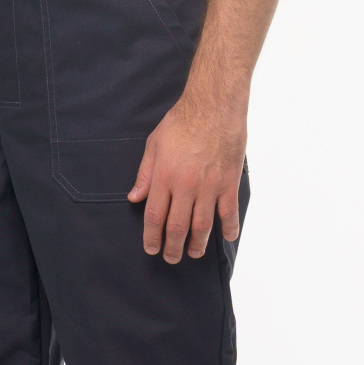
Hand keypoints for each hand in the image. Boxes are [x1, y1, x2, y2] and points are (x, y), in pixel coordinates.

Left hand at [128, 87, 246, 263]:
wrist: (214, 106)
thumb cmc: (181, 121)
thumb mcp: (154, 144)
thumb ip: (145, 174)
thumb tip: (134, 198)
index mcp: (164, 176)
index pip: (154, 216)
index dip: (152, 237)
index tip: (151, 248)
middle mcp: (185, 186)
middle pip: (177, 226)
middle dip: (172, 247)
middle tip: (171, 258)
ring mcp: (209, 186)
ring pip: (202, 225)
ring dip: (197, 243)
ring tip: (194, 253)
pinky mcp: (228, 182)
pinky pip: (229, 211)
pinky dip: (229, 227)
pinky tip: (227, 237)